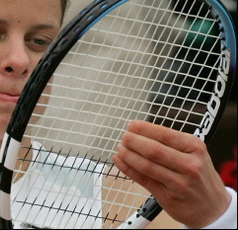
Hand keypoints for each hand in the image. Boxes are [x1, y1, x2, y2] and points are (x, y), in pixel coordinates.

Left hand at [112, 120, 231, 227]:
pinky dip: (128, 169)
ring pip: (146, 166)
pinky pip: (143, 180)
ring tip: (120, 149)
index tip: (131, 125)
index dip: (143, 129)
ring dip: (128, 155)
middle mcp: (189, 165)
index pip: (164, 134)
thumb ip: (170, 142)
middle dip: (133, 141)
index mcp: (194, 147)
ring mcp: (179, 183)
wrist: (214, 208)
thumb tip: (139, 130)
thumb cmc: (199, 175)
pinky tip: (120, 162)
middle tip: (124, 137)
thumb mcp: (194, 153)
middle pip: (153, 150)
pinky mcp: (168, 198)